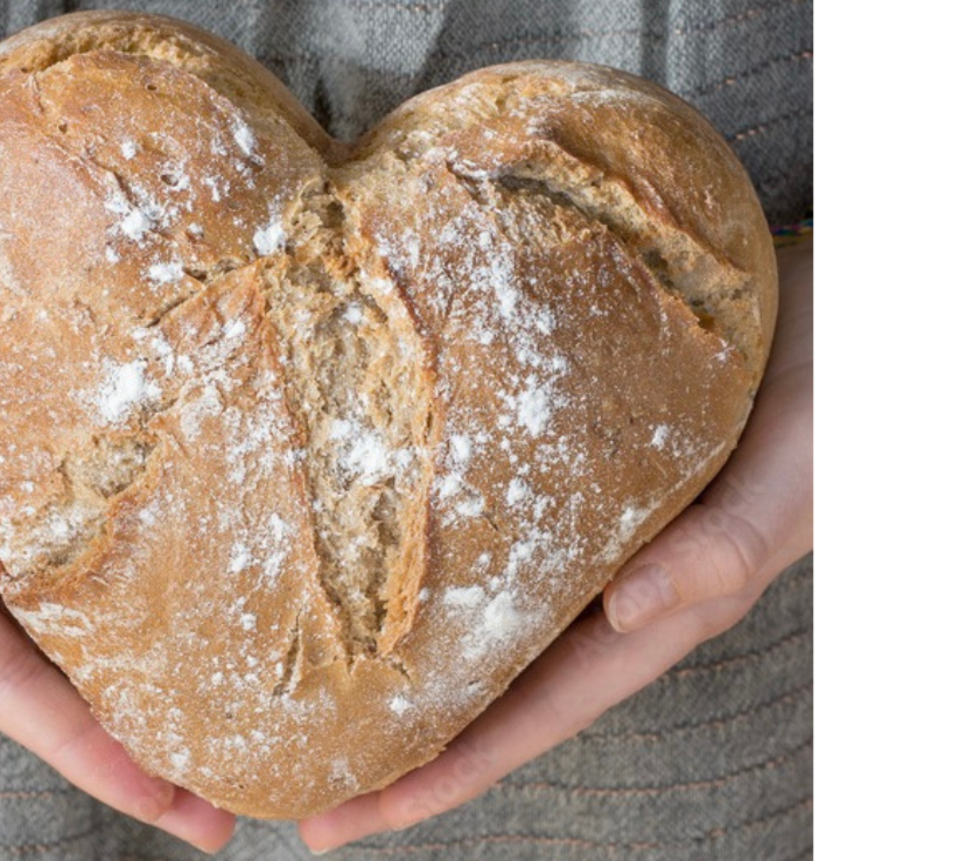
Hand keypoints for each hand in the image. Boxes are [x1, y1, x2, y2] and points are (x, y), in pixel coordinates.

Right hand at [0, 0, 233, 850]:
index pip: (1, 686)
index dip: (83, 751)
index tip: (169, 802)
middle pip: (49, 671)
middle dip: (132, 741)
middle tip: (225, 795)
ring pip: (76, 611)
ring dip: (145, 667)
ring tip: (231, 710)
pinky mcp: (23, 449)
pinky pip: (87, 525)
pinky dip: (140, 565)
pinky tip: (200, 574)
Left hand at [300, 239, 812, 851]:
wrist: (837, 314)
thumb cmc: (830, 410)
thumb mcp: (791, 489)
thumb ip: (723, 551)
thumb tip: (626, 610)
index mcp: (652, 615)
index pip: (526, 717)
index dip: (438, 774)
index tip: (347, 816)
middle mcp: (600, 586)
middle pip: (478, 682)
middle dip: (389, 735)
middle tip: (288, 768)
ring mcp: (576, 532)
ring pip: (468, 609)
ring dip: (389, 647)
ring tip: (299, 674)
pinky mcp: (560, 468)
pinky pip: (476, 521)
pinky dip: (415, 543)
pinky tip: (356, 538)